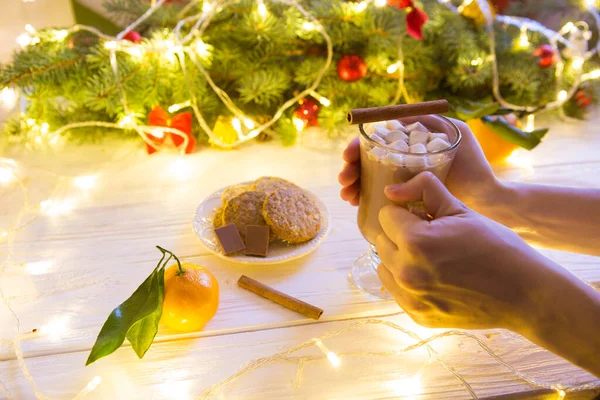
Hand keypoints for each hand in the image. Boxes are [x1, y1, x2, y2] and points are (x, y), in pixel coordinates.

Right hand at [338, 118, 499, 210]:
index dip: (358, 147)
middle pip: (367, 160)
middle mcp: (402, 159)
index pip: (376, 141)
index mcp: (409, 143)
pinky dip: (363, 196)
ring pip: (367, 178)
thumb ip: (431, 121)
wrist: (484, 196)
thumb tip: (399, 119)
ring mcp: (401, 179)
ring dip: (352, 184)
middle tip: (345, 180)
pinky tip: (355, 201)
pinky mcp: (404, 197)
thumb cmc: (472, 164)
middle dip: (351, 168)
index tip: (349, 156)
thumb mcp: (454, 134)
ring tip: (347, 195)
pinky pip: (377, 194)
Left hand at [375, 172, 548, 331]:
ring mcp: (410, 297)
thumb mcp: (461, 209)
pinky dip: (408, 281)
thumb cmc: (495, 245)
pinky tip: (435, 277)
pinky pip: (396, 290)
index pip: (386, 216)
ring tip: (432, 257)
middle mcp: (406, 272)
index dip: (406, 213)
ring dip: (400, 258)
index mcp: (415, 241)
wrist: (524, 293)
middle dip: (401, 234)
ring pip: (385, 265)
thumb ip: (424, 190)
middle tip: (431, 237)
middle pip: (382, 240)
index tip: (425, 218)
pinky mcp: (416, 315)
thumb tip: (390, 190)